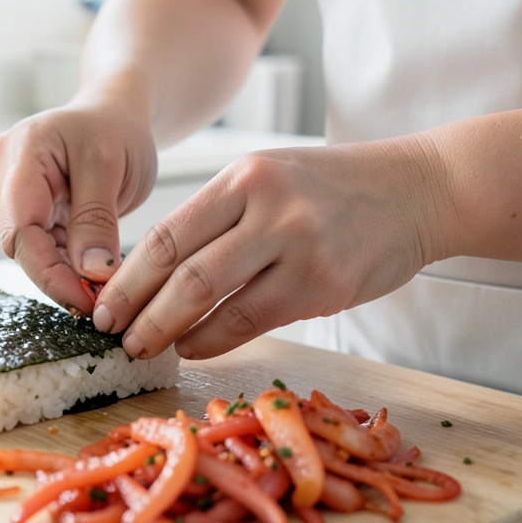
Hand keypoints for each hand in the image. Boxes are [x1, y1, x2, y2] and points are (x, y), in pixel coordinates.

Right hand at [0, 102, 158, 314]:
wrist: (116, 117)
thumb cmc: (115, 129)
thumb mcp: (111, 166)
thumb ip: (96, 219)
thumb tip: (90, 273)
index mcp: (25, 151)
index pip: (21, 226)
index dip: (48, 272)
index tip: (83, 302)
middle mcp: (8, 173)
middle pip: (21, 243)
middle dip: (58, 277)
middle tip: (99, 304)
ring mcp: (16, 194)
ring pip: (33, 250)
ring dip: (65, 274)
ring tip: (102, 291)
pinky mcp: (32, 211)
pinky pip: (45, 247)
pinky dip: (69, 266)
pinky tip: (94, 277)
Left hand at [91, 138, 450, 359]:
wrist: (420, 190)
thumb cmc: (336, 190)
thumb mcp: (273, 178)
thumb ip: (221, 215)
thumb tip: (153, 271)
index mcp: (245, 175)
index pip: (167, 233)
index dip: (127, 276)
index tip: (102, 303)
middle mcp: (268, 206)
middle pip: (181, 270)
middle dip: (137, 310)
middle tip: (113, 335)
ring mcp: (298, 246)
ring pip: (211, 298)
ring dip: (169, 331)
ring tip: (147, 347)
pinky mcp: (324, 285)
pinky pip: (252, 321)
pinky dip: (214, 339)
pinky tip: (194, 347)